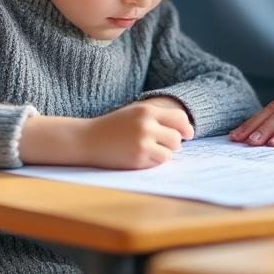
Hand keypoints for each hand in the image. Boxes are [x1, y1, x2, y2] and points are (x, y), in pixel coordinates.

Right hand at [80, 98, 195, 168]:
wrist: (87, 139)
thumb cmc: (114, 126)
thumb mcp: (134, 112)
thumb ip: (158, 117)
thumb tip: (187, 132)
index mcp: (146, 110)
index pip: (179, 117)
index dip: (186, 127)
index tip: (187, 134)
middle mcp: (146, 125)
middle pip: (176, 138)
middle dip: (173, 143)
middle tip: (160, 144)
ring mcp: (142, 143)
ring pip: (170, 152)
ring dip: (163, 153)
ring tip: (148, 150)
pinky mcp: (138, 159)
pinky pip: (158, 162)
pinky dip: (153, 161)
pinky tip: (140, 156)